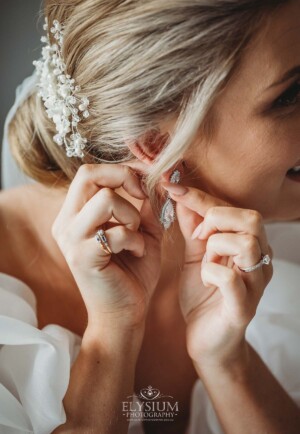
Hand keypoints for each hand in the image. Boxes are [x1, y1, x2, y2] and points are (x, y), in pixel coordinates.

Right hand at [52, 164, 162, 328]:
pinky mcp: (82, 257)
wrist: (124, 313)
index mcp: (75, 213)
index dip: (121, 169)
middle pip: (88, 174)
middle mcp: (66, 222)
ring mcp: (71, 239)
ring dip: (132, 216)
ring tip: (136, 236)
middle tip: (142, 197)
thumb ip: (145, 202)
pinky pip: (117, 232)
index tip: (144, 185)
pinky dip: (135, 240)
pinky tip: (136, 253)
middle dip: (124, 178)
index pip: (89, 172)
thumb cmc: (133, 271)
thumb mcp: (141, 229)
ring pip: (106, 199)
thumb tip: (158, 174)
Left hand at [161, 182, 272, 369]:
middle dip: (217, 218)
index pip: (233, 208)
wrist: (206, 341)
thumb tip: (181, 195)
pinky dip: (212, 273)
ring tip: (205, 260)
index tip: (172, 186)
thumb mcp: (196, 255)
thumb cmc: (204, 296)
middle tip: (199, 236)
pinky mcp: (242, 309)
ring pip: (247, 244)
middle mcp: (259, 262)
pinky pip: (231, 280)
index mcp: (249, 245)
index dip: (201, 196)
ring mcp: (254, 285)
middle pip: (252, 219)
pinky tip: (205, 279)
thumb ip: (193, 227)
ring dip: (216, 246)